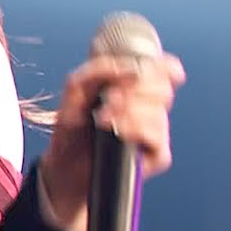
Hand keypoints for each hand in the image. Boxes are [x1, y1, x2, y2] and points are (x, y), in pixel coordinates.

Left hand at [40, 53, 186, 230]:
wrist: (64, 163)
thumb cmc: (72, 126)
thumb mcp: (76, 89)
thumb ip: (98, 69)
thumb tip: (130, 68)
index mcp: (136, 88)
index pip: (166, 71)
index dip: (163, 67)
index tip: (142, 70)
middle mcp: (151, 108)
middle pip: (162, 88)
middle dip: (133, 89)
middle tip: (106, 98)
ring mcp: (155, 132)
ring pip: (158, 112)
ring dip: (128, 111)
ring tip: (101, 119)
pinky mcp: (157, 155)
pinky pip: (157, 137)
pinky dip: (135, 130)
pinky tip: (116, 133)